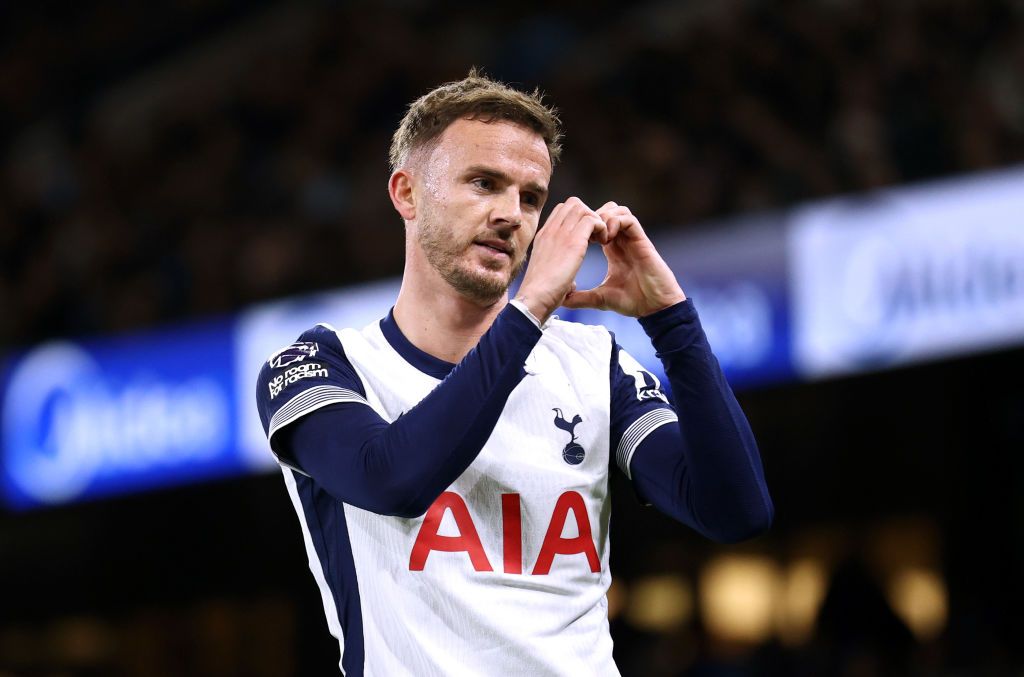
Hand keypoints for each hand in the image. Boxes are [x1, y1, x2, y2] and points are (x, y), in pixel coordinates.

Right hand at [515, 197, 608, 321]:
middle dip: (589, 216)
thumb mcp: (548, 278)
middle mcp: (550, 231)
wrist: (534, 299)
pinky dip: (602, 228)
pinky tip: (604, 244)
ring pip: (583, 208)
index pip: (562, 211)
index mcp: (543, 237)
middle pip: (573, 203)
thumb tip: (569, 284)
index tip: (586, 239)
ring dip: (596, 221)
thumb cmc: (541, 296)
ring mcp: (560, 234)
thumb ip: (559, 275)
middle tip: (595, 237)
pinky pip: (592, 220)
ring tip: (601, 241)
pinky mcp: (573, 241)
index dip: (577, 219)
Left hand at [561, 202, 685, 316]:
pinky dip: (615, 222)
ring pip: (618, 210)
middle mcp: (622, 241)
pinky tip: (606, 239)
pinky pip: (628, 219)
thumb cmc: (633, 302)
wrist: (655, 308)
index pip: (597, 225)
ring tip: (596, 237)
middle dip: (593, 217)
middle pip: (607, 211)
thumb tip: (563, 301)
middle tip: (585, 234)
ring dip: (603, 218)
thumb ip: (582, 298)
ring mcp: (632, 239)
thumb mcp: (600, 299)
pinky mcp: (642, 241)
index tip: (575, 239)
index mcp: (612, 250)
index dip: (585, 226)